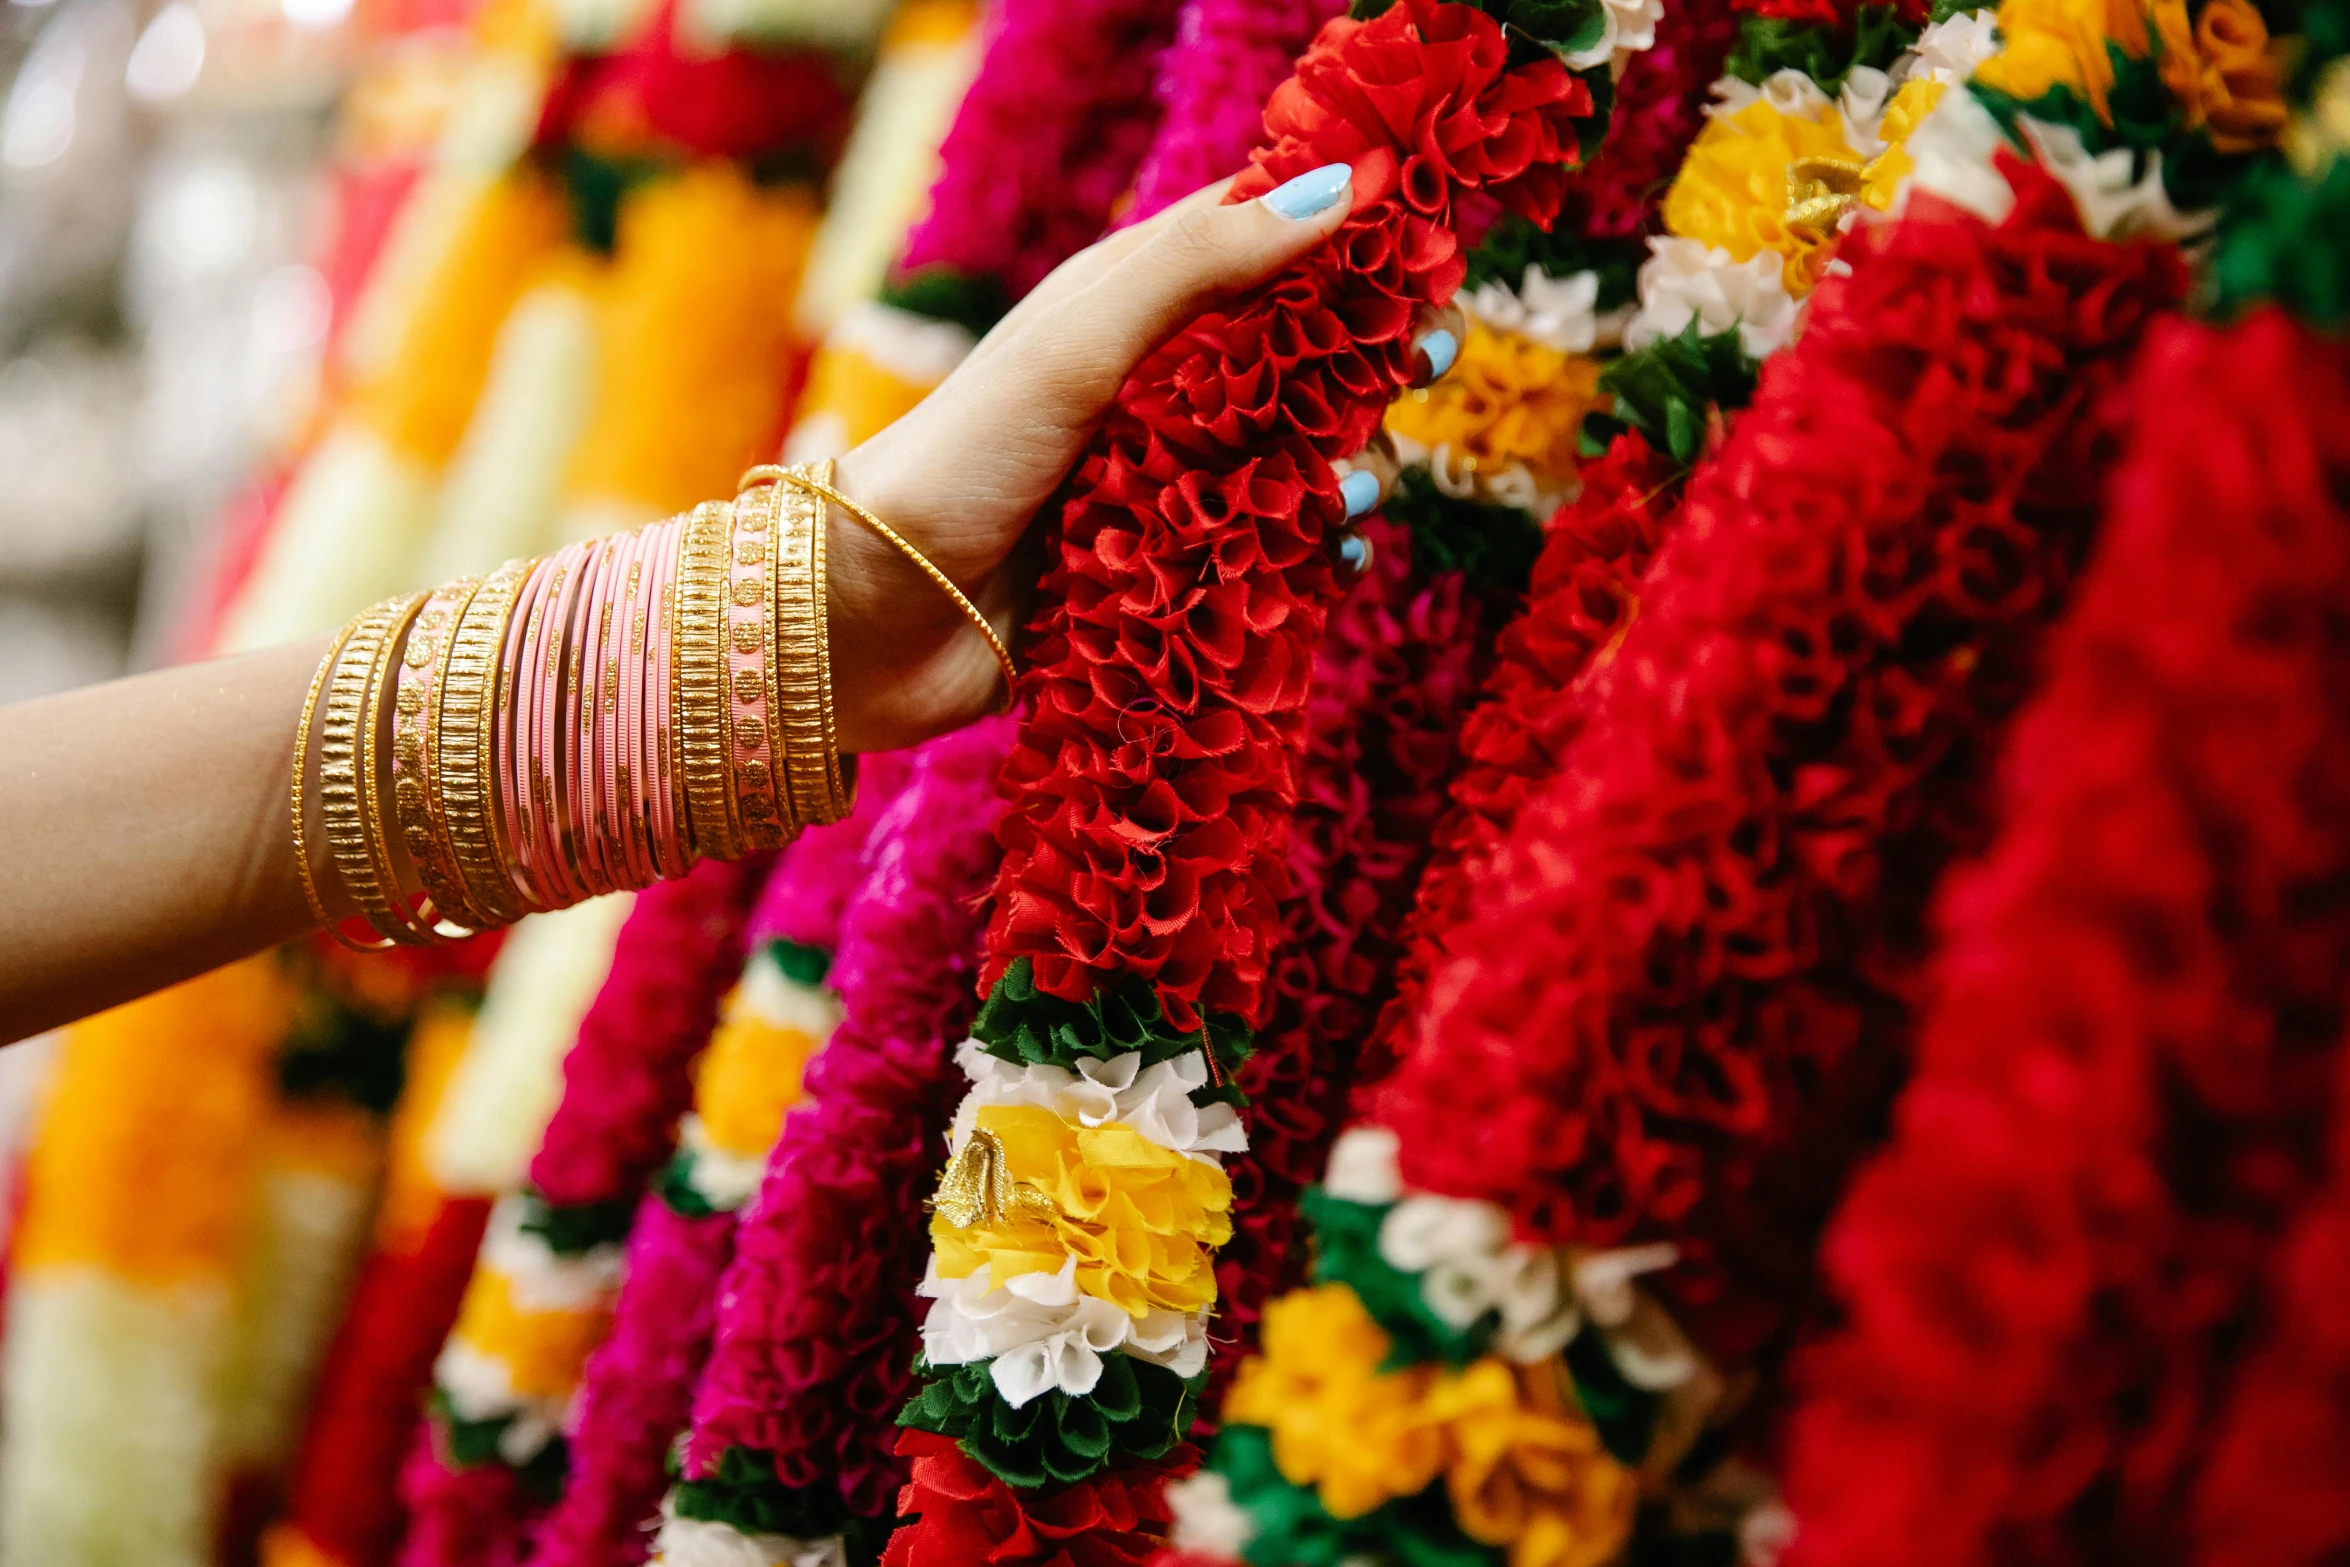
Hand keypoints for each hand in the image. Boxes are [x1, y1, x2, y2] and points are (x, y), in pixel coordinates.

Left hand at [824, 165, 1465, 752]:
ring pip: (1280, 469)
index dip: (1338, 235)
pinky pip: (1253, 562)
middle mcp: (1140, 399)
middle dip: (1360, 362)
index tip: (1425, 235)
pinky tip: (1335, 560)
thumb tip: (1343, 190)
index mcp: (1119, 317)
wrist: (860, 618)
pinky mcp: (1149, 585)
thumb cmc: (958, 460)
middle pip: (1283, 364)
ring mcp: (1148, 494)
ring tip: (1362, 486)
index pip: (1249, 248)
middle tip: (1427, 361)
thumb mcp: (1080, 344)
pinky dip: (1303, 559)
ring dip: (1339, 472)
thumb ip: (1201, 266)